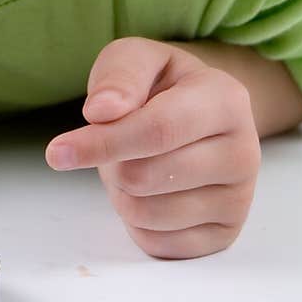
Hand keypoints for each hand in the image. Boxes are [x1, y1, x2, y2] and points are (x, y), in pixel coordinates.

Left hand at [45, 37, 260, 258]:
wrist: (200, 115)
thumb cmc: (162, 85)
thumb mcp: (137, 58)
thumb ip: (119, 75)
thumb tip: (102, 112)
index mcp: (226, 100)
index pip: (157, 131)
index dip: (103, 143)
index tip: (57, 152)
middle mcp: (244, 152)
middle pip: (144, 177)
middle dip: (110, 163)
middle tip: (118, 143)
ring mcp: (238, 199)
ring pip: (145, 213)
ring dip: (120, 191)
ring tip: (138, 162)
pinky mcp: (224, 235)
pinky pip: (157, 243)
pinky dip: (136, 220)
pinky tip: (153, 191)